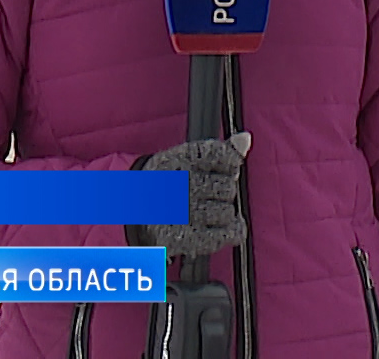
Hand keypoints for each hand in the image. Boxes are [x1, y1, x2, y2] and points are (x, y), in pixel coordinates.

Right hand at [128, 131, 250, 257]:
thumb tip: (245, 139)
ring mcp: (183, 213)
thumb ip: (220, 150)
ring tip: (204, 211)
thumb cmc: (167, 182)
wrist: (132, 211)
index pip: (224, 156)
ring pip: (228, 212)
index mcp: (181, 160)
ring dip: (223, 213)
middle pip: (229, 187)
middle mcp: (181, 185)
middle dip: (223, 191)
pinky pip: (229, 234)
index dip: (228, 164)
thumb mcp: (187, 158)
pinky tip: (218, 227)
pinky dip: (231, 231)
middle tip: (206, 194)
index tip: (219, 168)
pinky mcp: (187, 238)